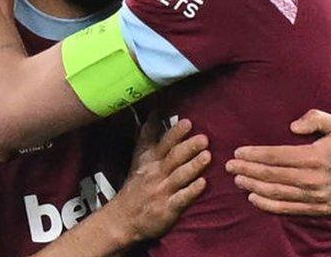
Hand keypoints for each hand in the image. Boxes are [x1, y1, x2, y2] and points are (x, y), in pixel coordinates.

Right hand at [107, 116, 209, 243]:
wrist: (123, 218)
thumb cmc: (137, 183)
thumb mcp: (139, 157)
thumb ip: (148, 134)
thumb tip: (155, 110)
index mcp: (151, 159)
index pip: (164, 143)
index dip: (175, 133)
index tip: (188, 122)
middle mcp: (156, 173)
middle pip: (173, 158)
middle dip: (188, 147)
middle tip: (204, 138)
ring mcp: (162, 191)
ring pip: (179, 176)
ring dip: (193, 166)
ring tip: (207, 156)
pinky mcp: (167, 209)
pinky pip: (181, 199)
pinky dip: (191, 191)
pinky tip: (203, 184)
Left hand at [225, 109, 330, 216]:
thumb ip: (315, 118)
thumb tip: (292, 126)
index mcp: (317, 155)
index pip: (278, 155)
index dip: (255, 154)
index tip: (238, 152)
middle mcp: (315, 178)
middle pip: (273, 174)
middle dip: (248, 170)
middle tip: (229, 166)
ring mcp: (317, 196)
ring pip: (277, 192)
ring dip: (254, 186)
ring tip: (237, 179)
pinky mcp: (319, 210)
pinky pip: (289, 209)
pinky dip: (268, 205)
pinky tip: (254, 198)